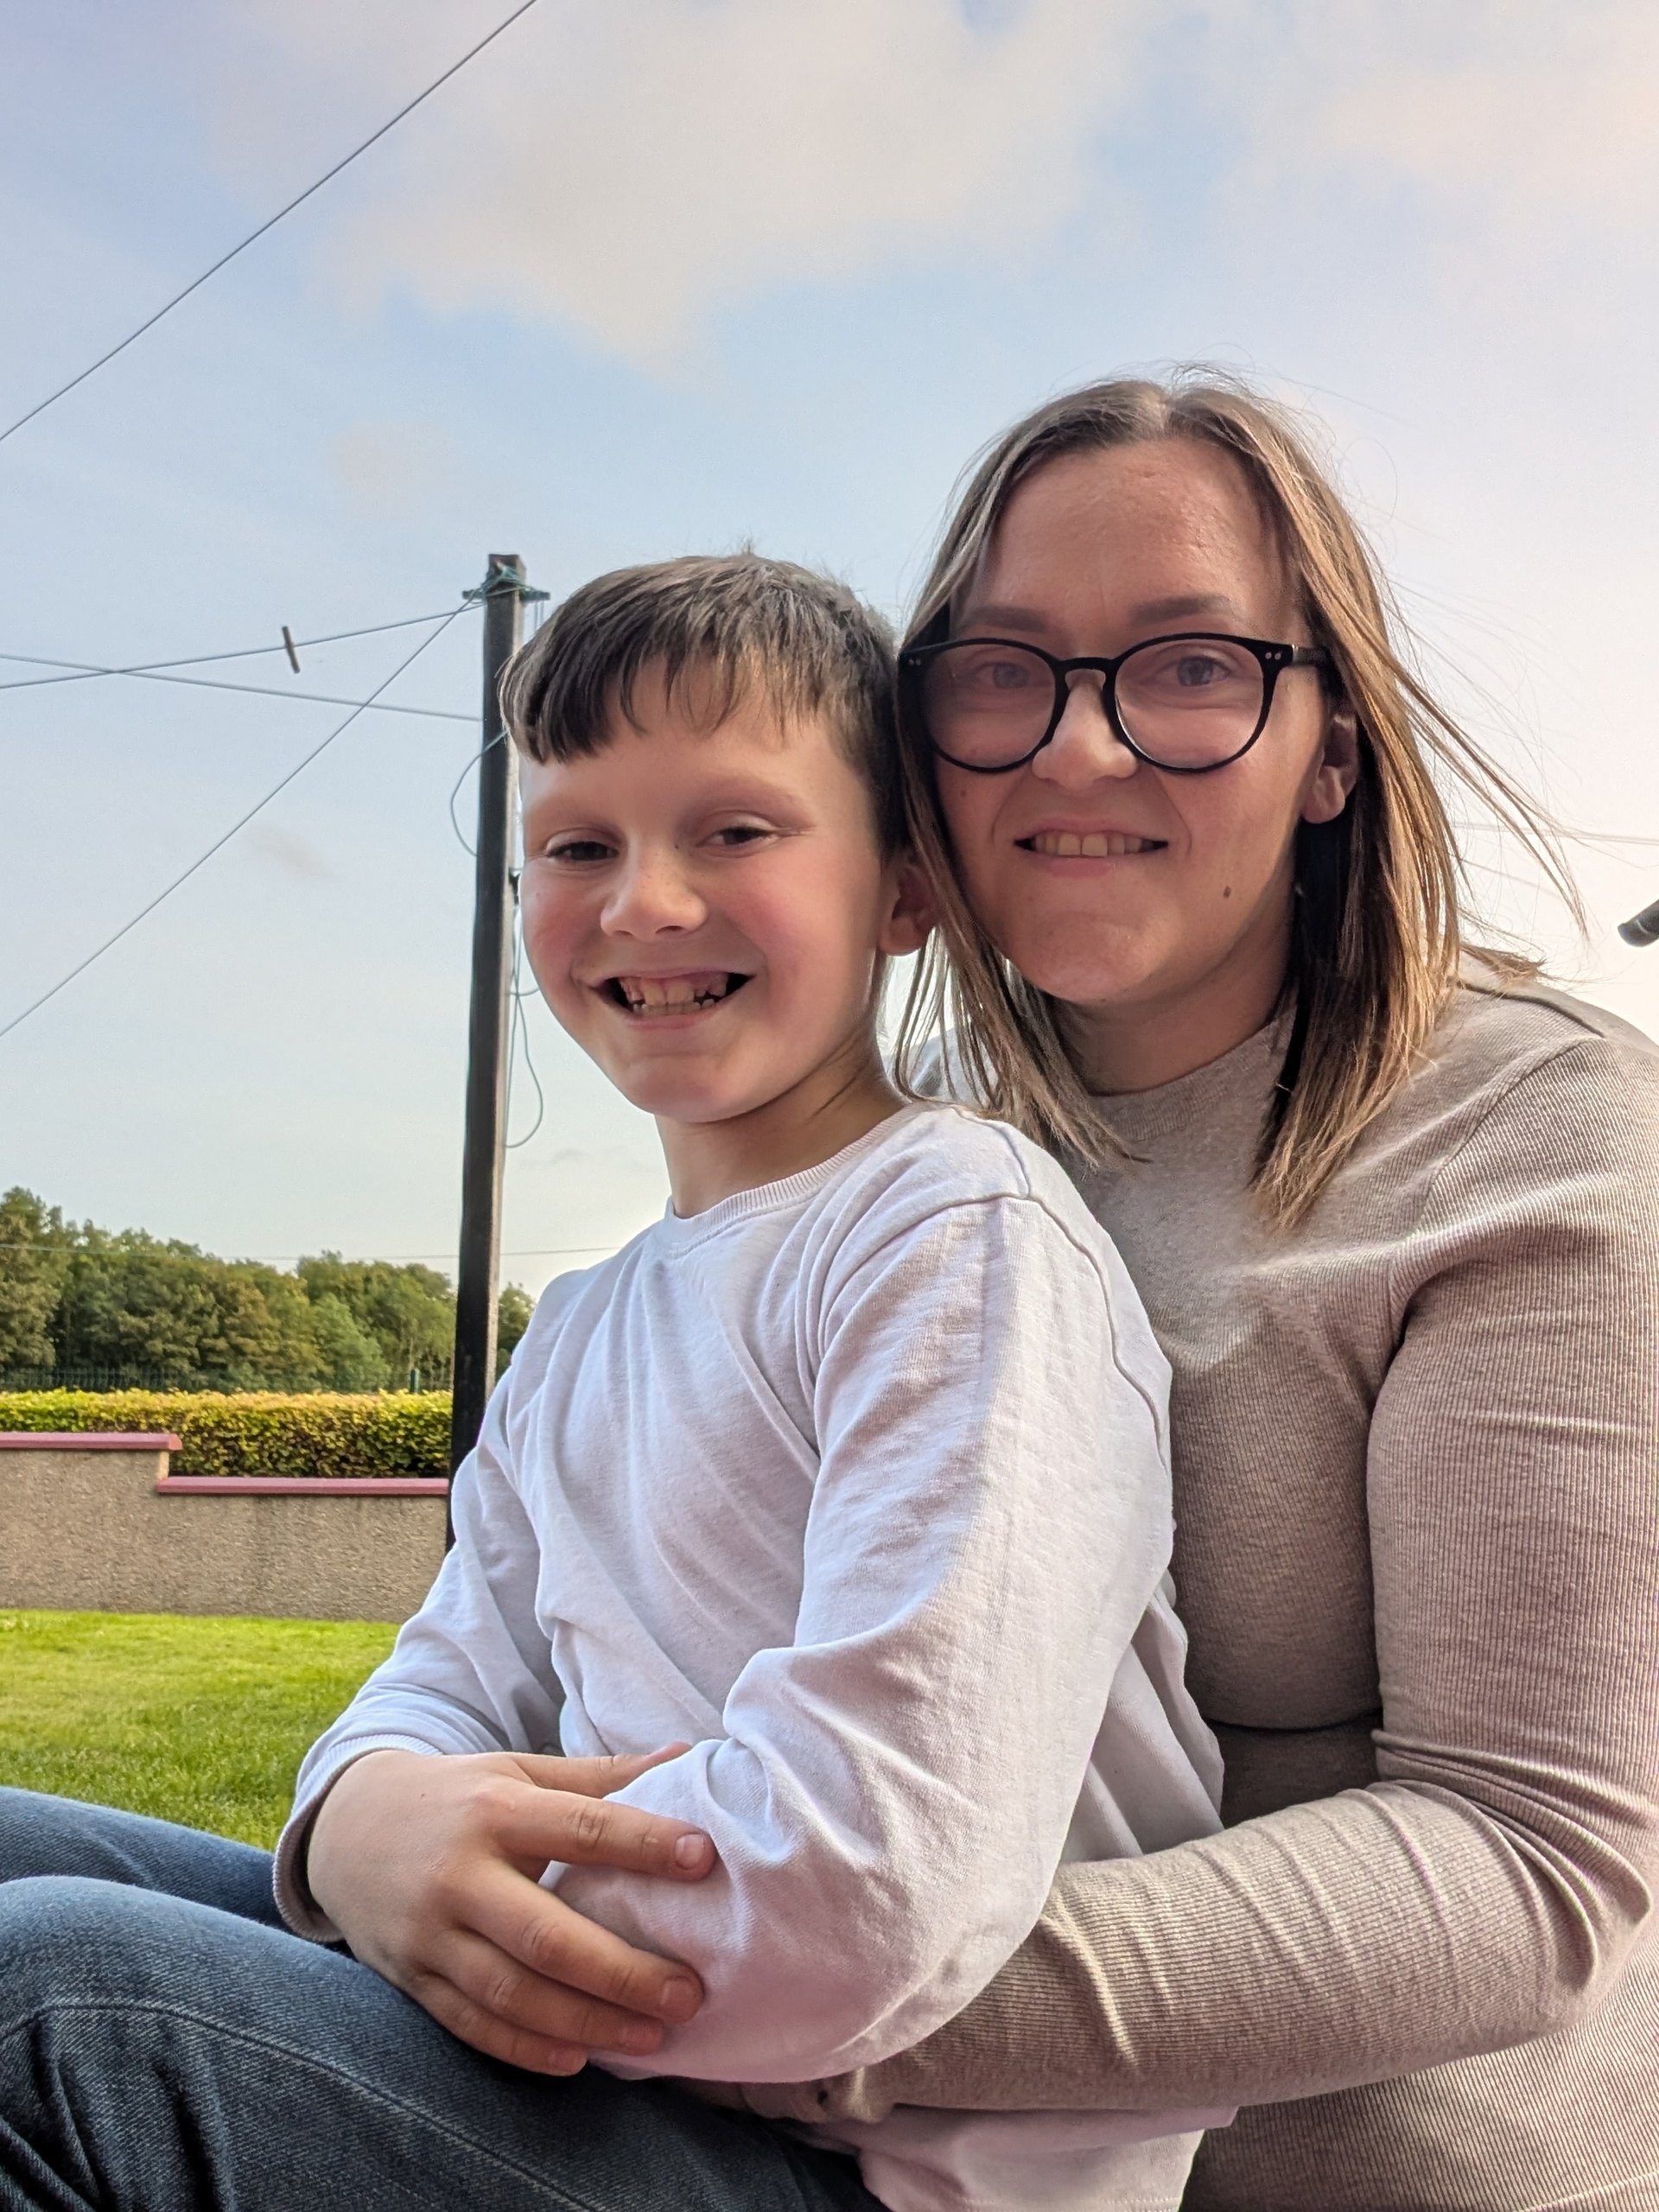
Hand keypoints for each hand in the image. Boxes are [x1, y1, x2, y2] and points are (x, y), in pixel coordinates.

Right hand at [305, 1746, 712, 2075]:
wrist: (346, 1828)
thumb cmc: (458, 1797)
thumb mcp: (518, 1770)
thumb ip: (599, 1776)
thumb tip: (687, 1755)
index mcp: (496, 1808)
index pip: (579, 1827)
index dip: (642, 1843)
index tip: (704, 1858)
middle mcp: (460, 1874)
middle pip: (547, 1935)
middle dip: (622, 1971)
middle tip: (690, 1993)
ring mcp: (431, 1934)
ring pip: (512, 1993)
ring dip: (586, 2022)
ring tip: (652, 2036)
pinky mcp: (412, 1979)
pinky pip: (471, 2024)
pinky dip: (525, 2048)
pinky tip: (579, 2060)